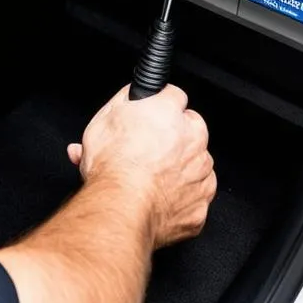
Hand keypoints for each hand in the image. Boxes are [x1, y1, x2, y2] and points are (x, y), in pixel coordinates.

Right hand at [68, 85, 214, 248]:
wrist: (120, 207)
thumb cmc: (111, 166)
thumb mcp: (102, 120)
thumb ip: (122, 102)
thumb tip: (129, 97)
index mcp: (169, 112)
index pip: (173, 95)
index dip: (160, 106)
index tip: (152, 116)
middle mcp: (192, 138)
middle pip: (192, 128)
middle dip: (175, 136)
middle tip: (149, 150)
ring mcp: (201, 172)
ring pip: (197, 163)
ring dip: (181, 166)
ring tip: (152, 177)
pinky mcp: (201, 202)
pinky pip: (196, 195)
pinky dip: (182, 196)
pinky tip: (160, 197)